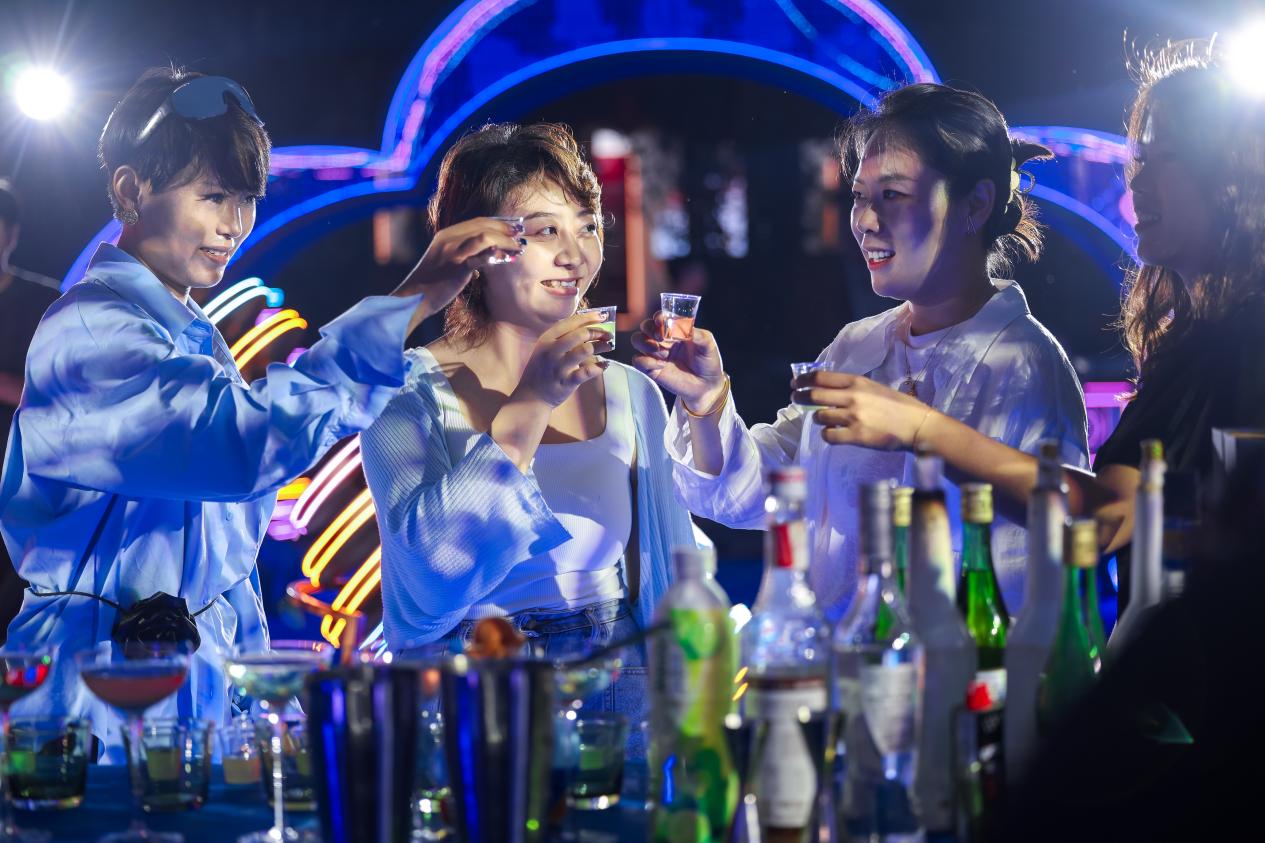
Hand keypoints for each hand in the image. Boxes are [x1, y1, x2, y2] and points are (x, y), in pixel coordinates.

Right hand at [390, 216, 525, 329]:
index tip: (513, 226)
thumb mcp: (445, 261)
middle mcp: (449, 238)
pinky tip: (508, 258)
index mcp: (446, 234)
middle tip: (521, 233)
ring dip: (505, 240)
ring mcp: (452, 251)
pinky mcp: (457, 266)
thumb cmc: (431, 285)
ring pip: (485, 236)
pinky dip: (496, 254)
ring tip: (518, 246)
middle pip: (483, 225)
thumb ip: (463, 253)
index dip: (498, 222)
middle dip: (505, 228)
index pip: (478, 221)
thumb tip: (486, 252)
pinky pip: (481, 256)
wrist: (414, 298)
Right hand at [512, 312, 609, 407]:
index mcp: (546, 339)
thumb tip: (587, 326)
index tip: (602, 316)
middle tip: (608, 335)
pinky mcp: (567, 382)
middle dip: (598, 332)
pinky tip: (605, 365)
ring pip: (586, 350)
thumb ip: (561, 338)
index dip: (589, 318)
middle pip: (580, 334)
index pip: (570, 322)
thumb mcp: (545, 349)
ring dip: (601, 346)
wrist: (531, 396)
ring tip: (609, 347)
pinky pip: (588, 371)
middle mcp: (551, 350)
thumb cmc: (542, 370)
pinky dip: (600, 366)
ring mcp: (559, 366)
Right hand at [630, 312, 726, 409]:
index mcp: (675, 330)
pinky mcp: (651, 369)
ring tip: (664, 354)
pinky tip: (662, 366)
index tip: (661, 321)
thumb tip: (683, 326)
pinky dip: (646, 361)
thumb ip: (697, 334)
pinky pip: (638, 361)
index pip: (660, 318)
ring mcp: (655, 354)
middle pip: (645, 326)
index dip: (658, 317)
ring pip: (637, 340)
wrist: (706, 386)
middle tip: (661, 338)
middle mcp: (663, 340)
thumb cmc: (707, 362)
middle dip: (650, 329)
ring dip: (646, 344)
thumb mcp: (708, 345)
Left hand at [794, 371, 933, 450]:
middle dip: (800, 397)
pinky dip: (827, 434)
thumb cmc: (899, 406)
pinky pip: (829, 435)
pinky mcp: (856, 436)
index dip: (804, 380)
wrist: (918, 425)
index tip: (795, 383)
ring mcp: (853, 417)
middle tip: (795, 399)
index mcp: (857, 382)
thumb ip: (852, 388)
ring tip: (825, 419)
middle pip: (814, 395)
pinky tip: (832, 433)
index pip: (821, 377)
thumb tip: (827, 390)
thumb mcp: (874, 388)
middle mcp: (852, 397)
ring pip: (819, 416)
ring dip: (818, 418)